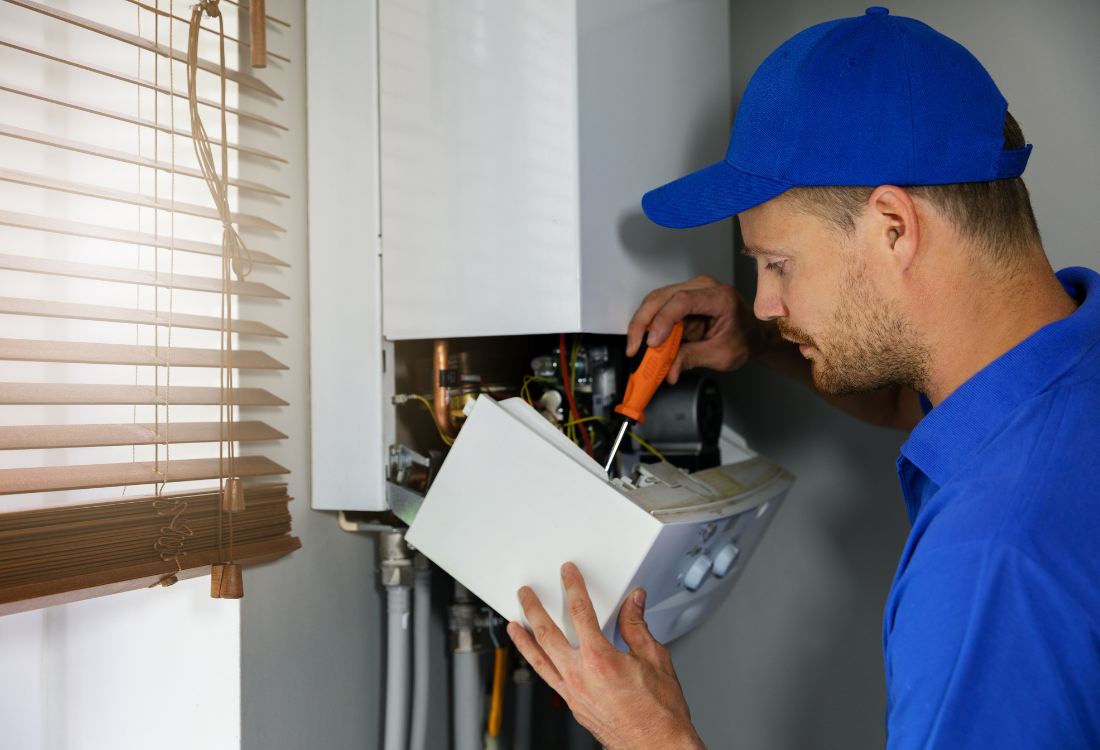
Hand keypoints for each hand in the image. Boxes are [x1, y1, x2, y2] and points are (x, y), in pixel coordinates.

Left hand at [507, 563, 705, 749]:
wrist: (658, 745)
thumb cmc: (659, 711)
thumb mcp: (654, 658)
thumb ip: (637, 626)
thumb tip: (633, 604)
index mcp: (600, 658)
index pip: (581, 611)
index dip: (573, 587)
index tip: (567, 574)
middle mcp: (580, 675)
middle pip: (547, 633)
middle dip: (534, 609)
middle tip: (525, 594)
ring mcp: (573, 693)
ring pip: (539, 660)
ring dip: (523, 639)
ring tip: (513, 625)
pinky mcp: (573, 706)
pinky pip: (548, 679)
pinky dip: (538, 664)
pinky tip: (535, 659)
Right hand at [626, 274, 772, 383]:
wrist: (753, 334)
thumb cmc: (744, 339)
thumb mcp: (721, 356)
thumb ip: (692, 359)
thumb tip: (668, 370)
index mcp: (720, 298)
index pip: (683, 300)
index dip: (663, 320)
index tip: (652, 342)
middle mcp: (704, 287)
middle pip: (662, 297)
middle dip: (642, 323)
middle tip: (634, 348)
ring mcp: (692, 290)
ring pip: (655, 300)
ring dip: (642, 324)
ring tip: (637, 348)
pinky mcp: (682, 299)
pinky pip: (659, 307)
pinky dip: (648, 325)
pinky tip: (644, 341)